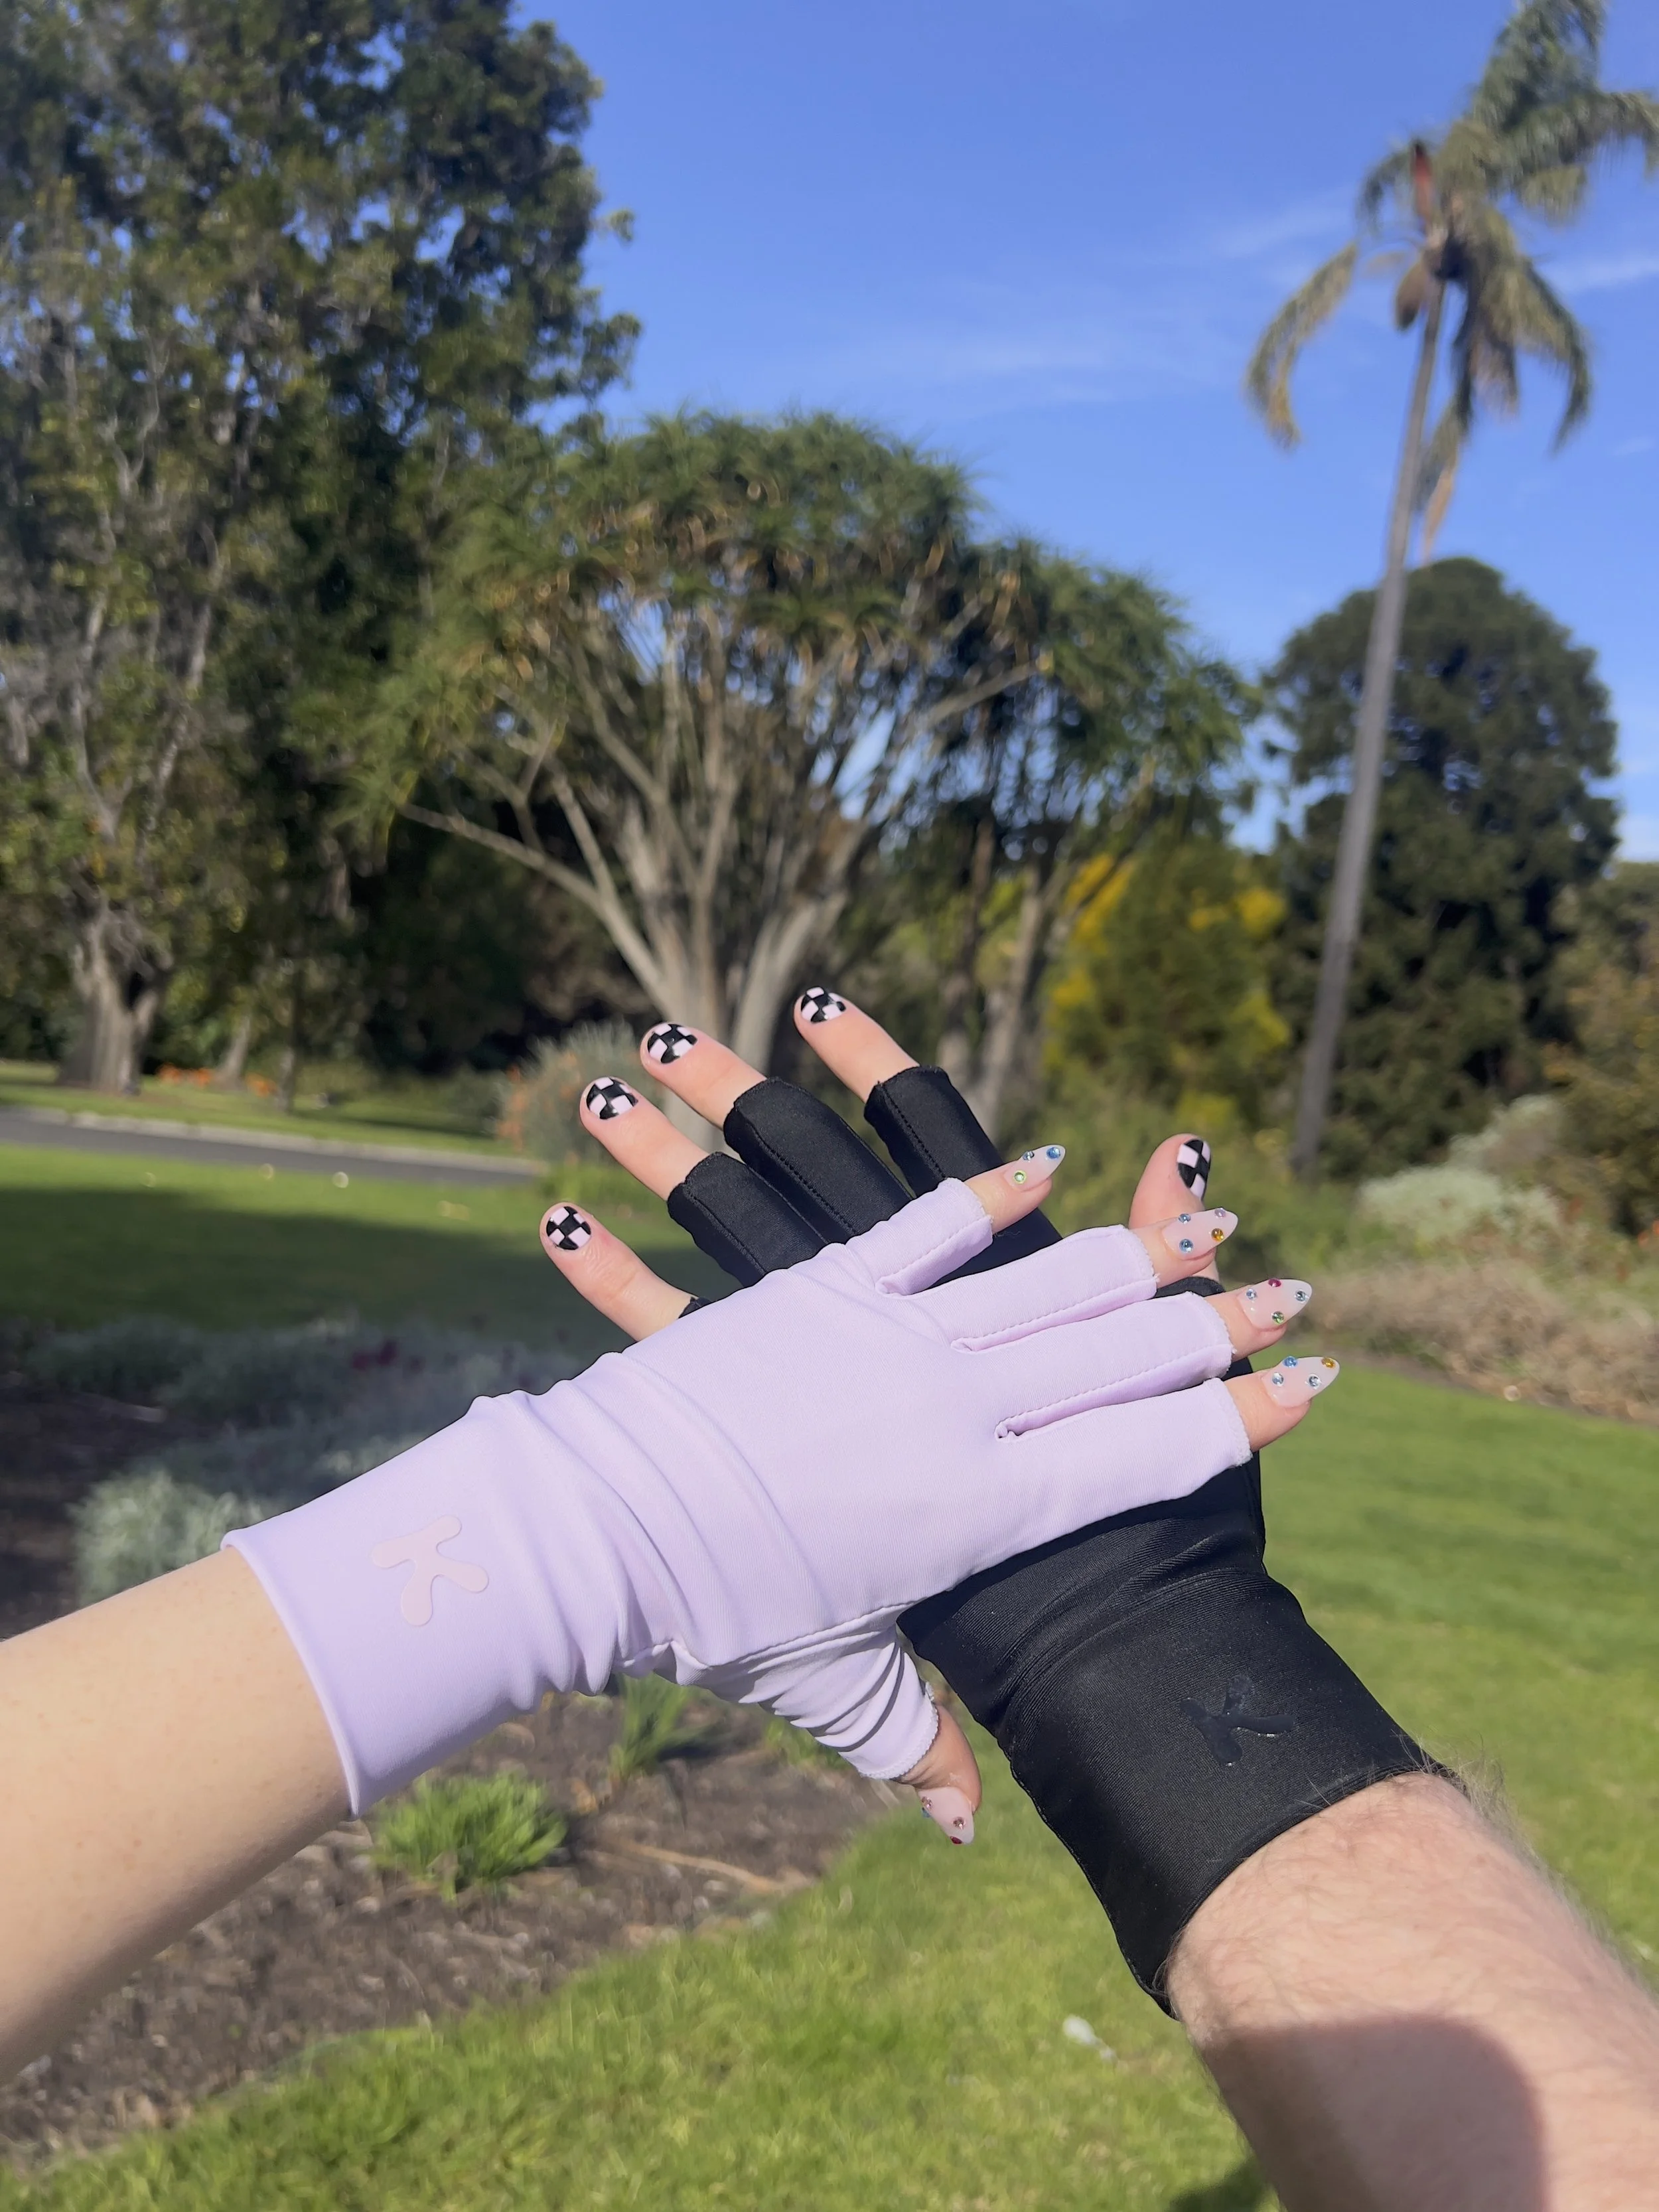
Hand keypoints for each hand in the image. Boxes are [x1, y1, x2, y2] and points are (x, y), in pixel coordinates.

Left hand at [230, 1174, 1314, 1824]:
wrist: (591, 1528)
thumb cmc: (716, 1622)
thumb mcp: (834, 1687)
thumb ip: (917, 1748)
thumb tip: (967, 1828)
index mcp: (984, 1513)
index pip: (1147, 1456)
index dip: (1236, 1419)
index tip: (1307, 1381)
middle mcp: (963, 1414)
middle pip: (1120, 1355)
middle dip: (1210, 1325)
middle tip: (1275, 1291)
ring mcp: (898, 1339)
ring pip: (1044, 1277)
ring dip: (1124, 1251)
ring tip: (1188, 1231)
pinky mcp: (828, 1286)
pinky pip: (929, 1223)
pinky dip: (988, 1192)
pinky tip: (1039, 1167)